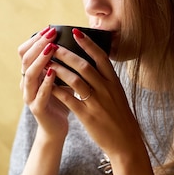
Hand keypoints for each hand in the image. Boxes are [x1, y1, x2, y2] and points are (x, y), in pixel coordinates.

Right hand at [18, 26, 68, 140]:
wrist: (57, 128)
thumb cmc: (62, 100)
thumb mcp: (61, 78)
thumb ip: (63, 62)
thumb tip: (76, 40)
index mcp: (31, 74)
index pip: (26, 51)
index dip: (36, 39)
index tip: (49, 28)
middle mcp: (27, 83)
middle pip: (26, 59)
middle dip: (39, 44)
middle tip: (51, 33)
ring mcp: (30, 96)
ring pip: (30, 75)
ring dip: (41, 60)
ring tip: (51, 48)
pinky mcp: (37, 109)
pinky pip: (39, 94)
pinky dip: (46, 82)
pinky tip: (53, 72)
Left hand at [49, 28, 156, 174]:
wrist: (126, 142)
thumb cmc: (120, 116)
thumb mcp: (117, 94)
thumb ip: (106, 78)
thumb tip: (96, 61)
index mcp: (114, 82)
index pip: (101, 57)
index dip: (88, 44)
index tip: (75, 32)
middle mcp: (106, 89)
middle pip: (85, 66)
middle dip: (67, 54)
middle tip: (54, 45)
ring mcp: (97, 102)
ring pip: (76, 81)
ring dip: (60, 70)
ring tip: (47, 62)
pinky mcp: (88, 116)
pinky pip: (70, 100)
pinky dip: (59, 91)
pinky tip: (49, 85)